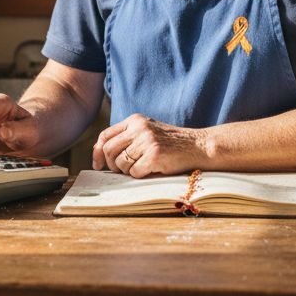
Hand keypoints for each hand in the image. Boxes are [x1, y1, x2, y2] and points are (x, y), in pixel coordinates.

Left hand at [92, 113, 207, 177]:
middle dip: (112, 165)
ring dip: (128, 171)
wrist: (198, 146)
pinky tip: (153, 169)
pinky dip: (141, 175)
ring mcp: (147, 140)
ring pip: (120, 163)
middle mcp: (139, 127)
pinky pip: (134, 172)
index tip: (98, 165)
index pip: (105, 135)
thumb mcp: (147, 133)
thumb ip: (127, 138)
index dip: (97, 152)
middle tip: (123, 171)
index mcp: (135, 120)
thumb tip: (100, 153)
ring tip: (143, 167)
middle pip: (109, 150)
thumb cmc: (171, 144)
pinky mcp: (154, 155)